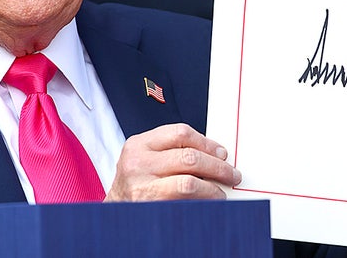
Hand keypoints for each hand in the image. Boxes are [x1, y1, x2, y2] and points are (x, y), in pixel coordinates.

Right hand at [105, 123, 240, 201]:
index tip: (221, 152)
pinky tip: (208, 202)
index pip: (180, 133)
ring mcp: (142, 187)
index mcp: (139, 145)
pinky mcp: (150, 207)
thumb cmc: (135, 183)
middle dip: (216, 166)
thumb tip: (215, 155)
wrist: (116, 211)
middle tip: (230, 173)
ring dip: (212, 188)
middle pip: (188, 158)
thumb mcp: (146, 158)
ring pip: (188, 183)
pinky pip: (184, 203)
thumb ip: (172, 150)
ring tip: (220, 192)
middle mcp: (138, 164)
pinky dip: (202, 202)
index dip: (207, 143)